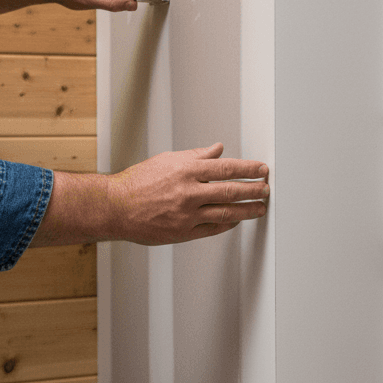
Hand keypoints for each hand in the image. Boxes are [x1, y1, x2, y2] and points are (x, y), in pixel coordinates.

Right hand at [30, 144, 269, 247]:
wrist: (115, 207)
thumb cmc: (137, 183)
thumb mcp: (168, 160)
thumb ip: (196, 156)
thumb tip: (218, 150)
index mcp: (186, 171)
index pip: (227, 168)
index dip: (249, 169)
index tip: (263, 170)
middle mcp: (189, 192)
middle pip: (232, 191)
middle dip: (254, 190)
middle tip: (266, 190)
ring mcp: (187, 214)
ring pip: (226, 212)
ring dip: (248, 210)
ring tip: (260, 208)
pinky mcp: (183, 232)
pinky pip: (213, 228)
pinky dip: (228, 224)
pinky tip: (237, 221)